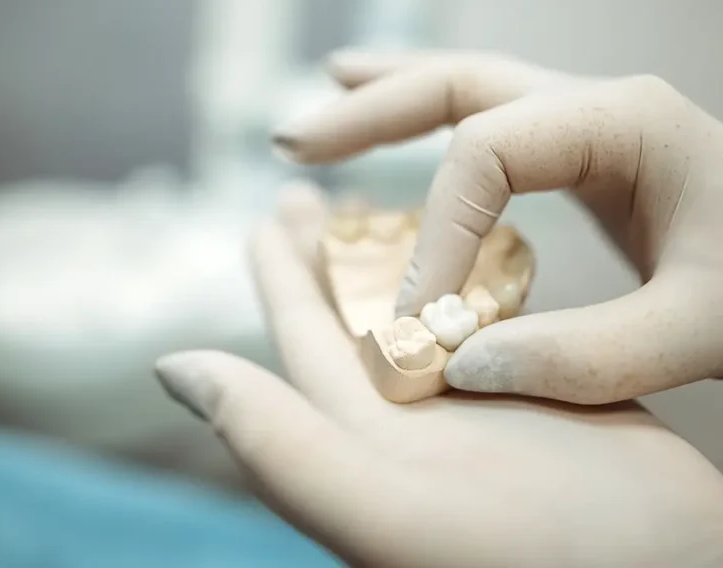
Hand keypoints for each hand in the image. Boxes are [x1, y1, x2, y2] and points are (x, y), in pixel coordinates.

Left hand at [154, 184, 722, 567]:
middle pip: (360, 323)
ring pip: (431, 320)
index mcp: (367, 448)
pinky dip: (486, 287)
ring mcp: (487, 417)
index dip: (282, 277)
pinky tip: (487, 251)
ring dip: (407, 265)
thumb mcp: (386, 510)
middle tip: (318, 192)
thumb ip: (280, 444)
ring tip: (395, 205)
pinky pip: (502, 328)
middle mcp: (419, 431)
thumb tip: (170, 367)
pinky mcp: (552, 402)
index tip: (272, 212)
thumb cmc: (538, 565)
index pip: (307, 344)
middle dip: (334, 257)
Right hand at [271, 49, 722, 403]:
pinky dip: (434, 133)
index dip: (434, 233)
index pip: (487, 152)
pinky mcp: (591, 159)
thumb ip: (585, 356)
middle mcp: (603, 107)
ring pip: (473, 92)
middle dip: (373, 109)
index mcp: (629, 122)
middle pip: (462, 84)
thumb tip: (460, 367)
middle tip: (293, 143)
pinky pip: (495, 132)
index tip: (415, 322)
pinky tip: (396, 140)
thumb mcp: (703, 332)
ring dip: (392, 102)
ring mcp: (596, 126)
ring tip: (320, 118)